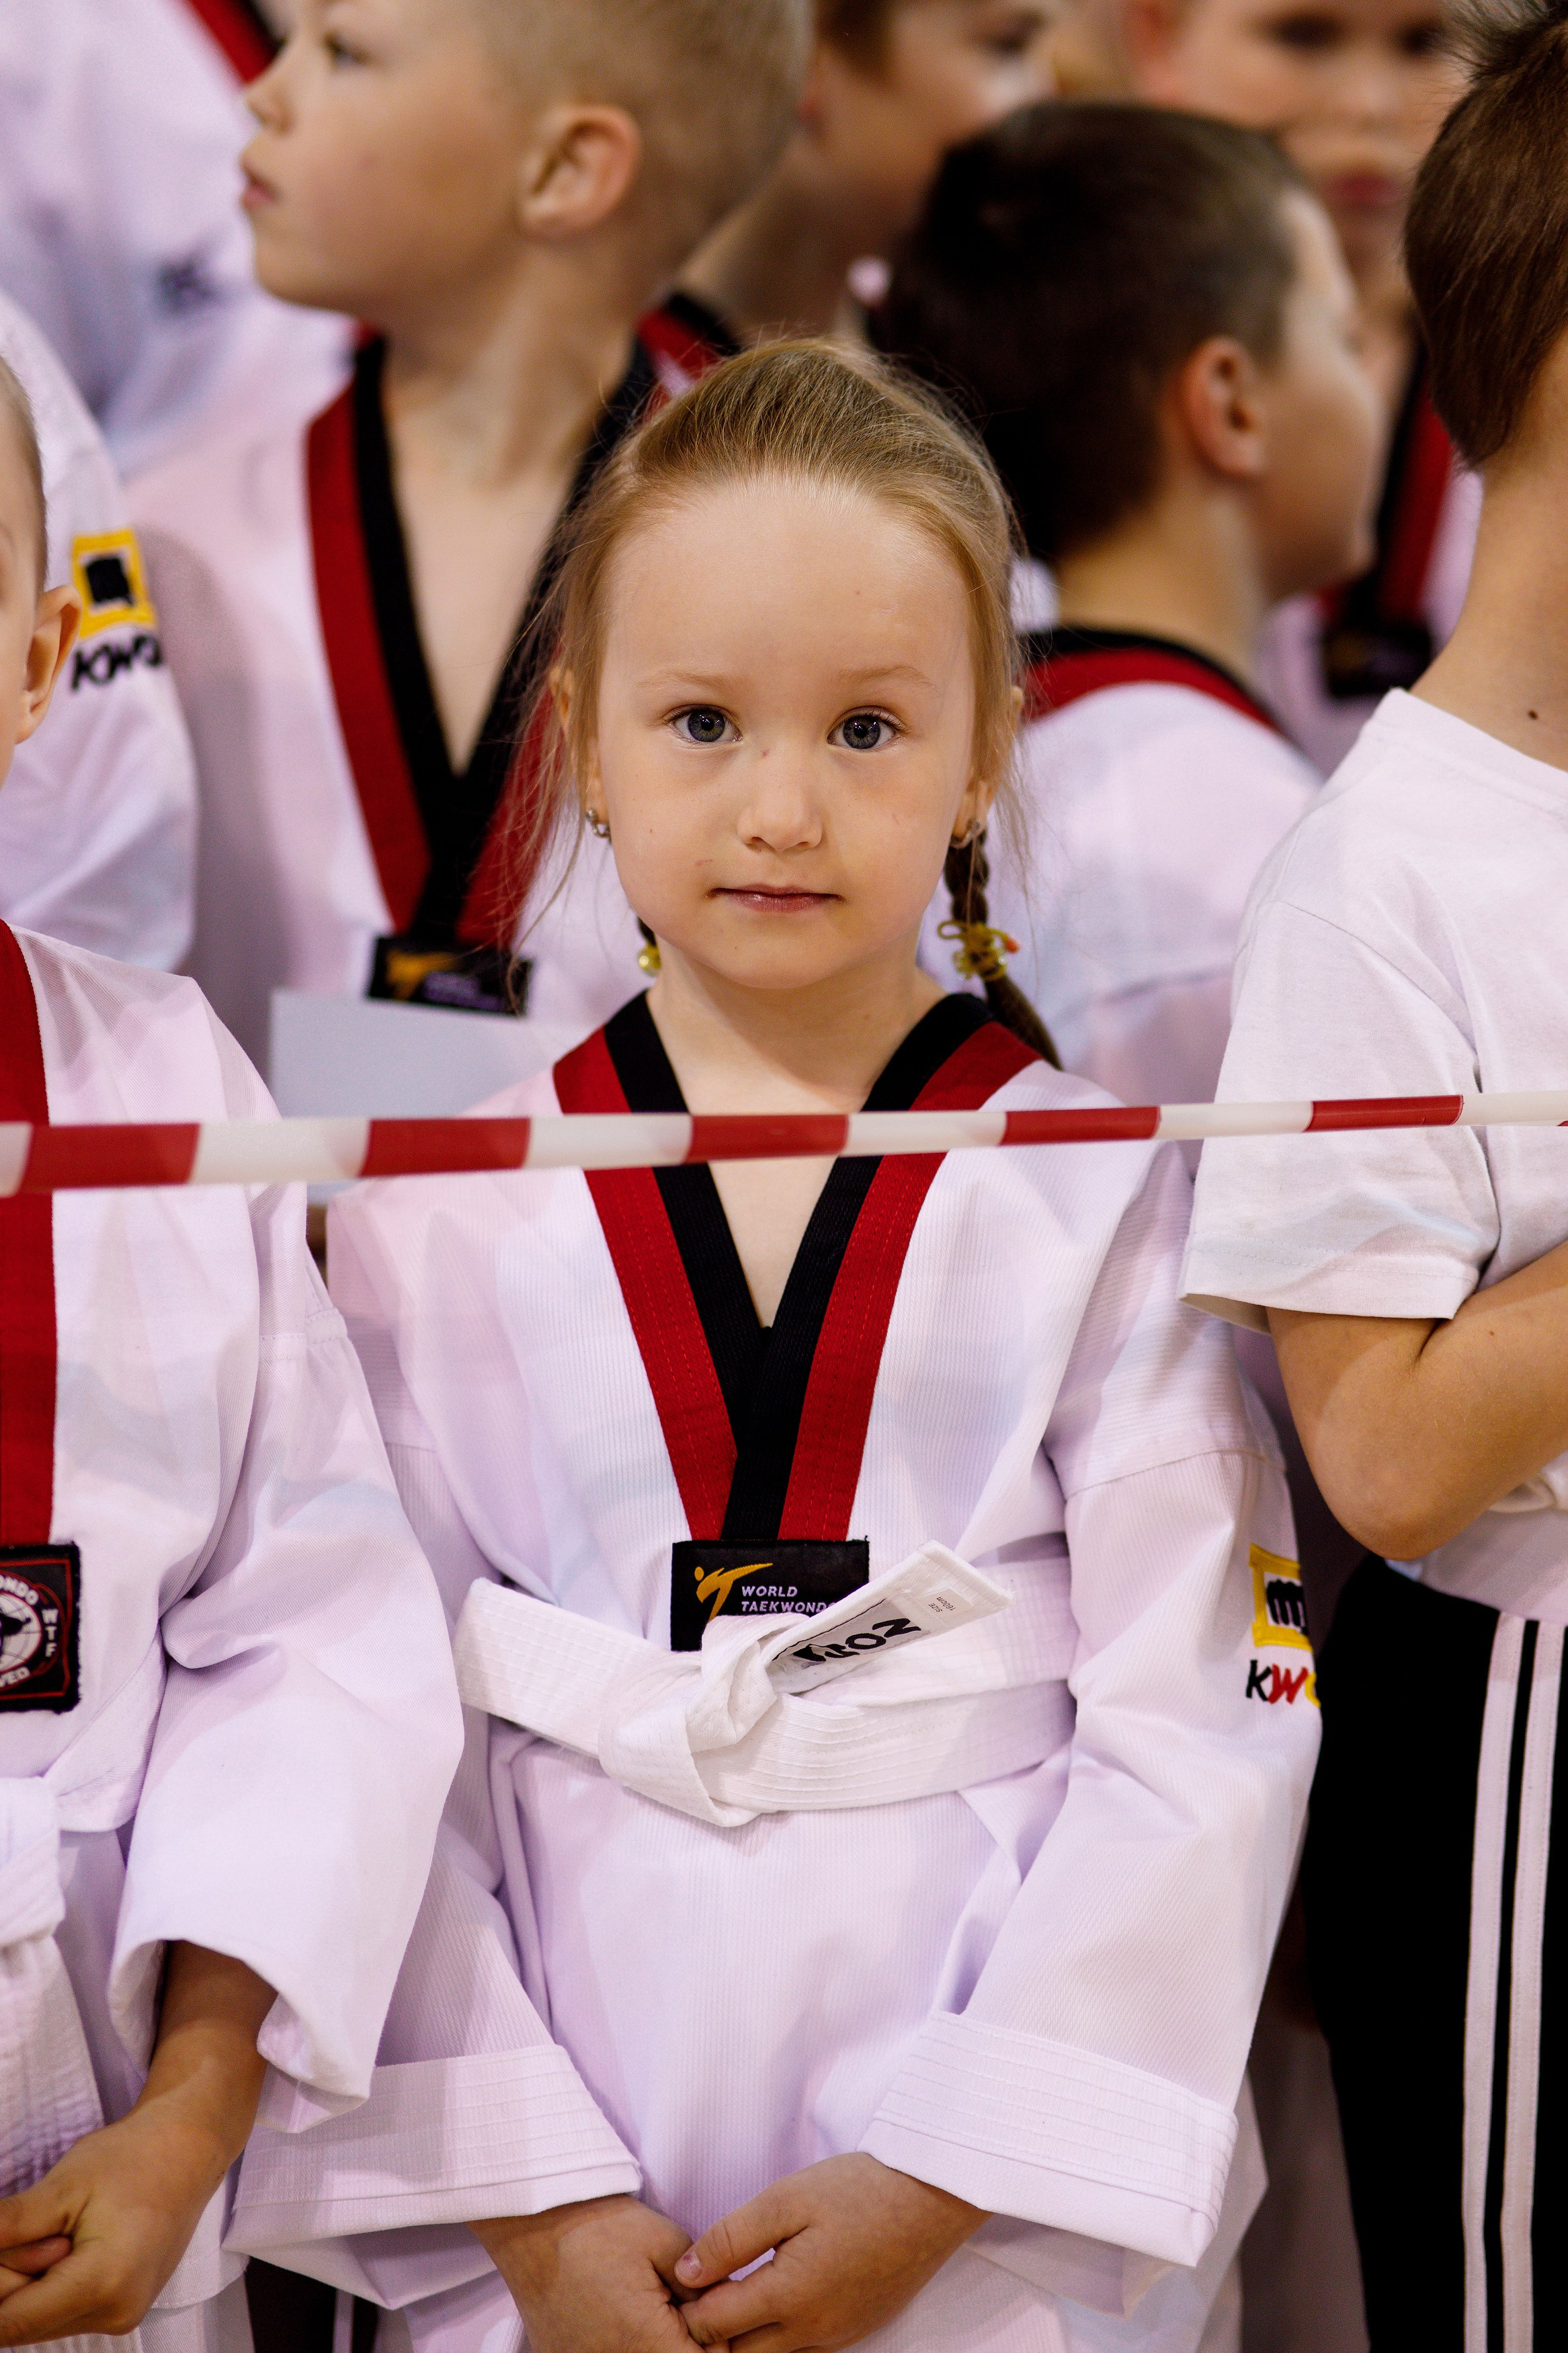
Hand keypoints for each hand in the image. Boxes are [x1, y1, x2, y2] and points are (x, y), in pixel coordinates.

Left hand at [0, 1944, 272, 2344]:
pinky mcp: (122, 2308)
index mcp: (104, 2283)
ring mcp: (122, 2315)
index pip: (9, 2320)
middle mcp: (116, 2312)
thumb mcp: (60, 2188)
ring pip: (39, 2319)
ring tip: (56, 2228)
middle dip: (5, 2277)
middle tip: (35, 2222)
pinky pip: (62, 2310)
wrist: (189, 2149)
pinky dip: (48, 2282)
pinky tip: (67, 2242)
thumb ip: (6, 2229)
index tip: (3, 2242)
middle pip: (22, 2321)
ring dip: (26, 2281)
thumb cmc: (132, 2158)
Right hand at [473, 2195, 716, 2351]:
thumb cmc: (599, 2228)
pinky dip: (626, 2345)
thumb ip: (704, 2286)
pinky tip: (621, 2318)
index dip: (717, 2344)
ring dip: (657, 2345)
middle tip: (680, 2308)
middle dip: (688, 2345)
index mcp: (645, 2342)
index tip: (711, 2315)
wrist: (533, 2225)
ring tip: (651, 2311)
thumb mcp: (666, 2242)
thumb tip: (729, 2310)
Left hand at [673, 2154, 984, 2350]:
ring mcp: (838, 2335)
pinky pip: (804, 2344)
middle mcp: (813, 2330)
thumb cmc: (859, 2190)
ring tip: (736, 2287)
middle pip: (739, 2351)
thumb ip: (732, 2238)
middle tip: (702, 2286)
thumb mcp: (786, 2199)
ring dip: (746, 2331)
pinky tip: (776, 2290)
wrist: (933, 2197)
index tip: (678, 2277)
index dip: (687, 2305)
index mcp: (789, 2297)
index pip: (713, 2325)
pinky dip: (780, 2328)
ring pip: (772, 2352)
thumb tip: (687, 2273)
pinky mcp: (857, 2328)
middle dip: (712, 2329)